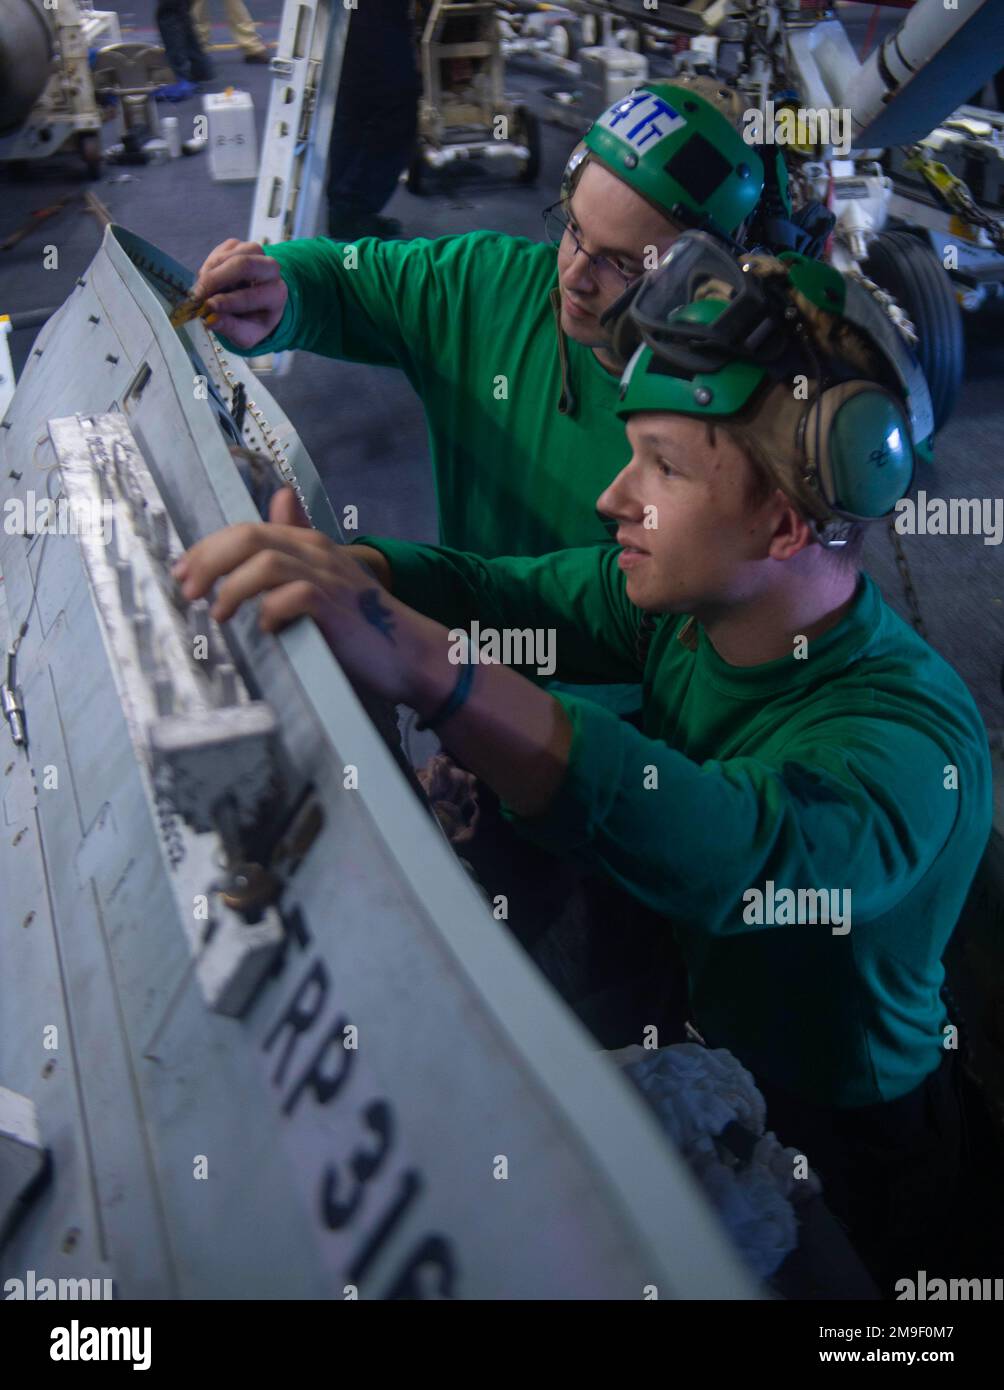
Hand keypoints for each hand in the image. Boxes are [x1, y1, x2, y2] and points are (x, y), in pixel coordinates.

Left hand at [172, 489, 434, 705]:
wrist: (408, 651)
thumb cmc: (360, 621)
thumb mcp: (325, 574)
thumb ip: (297, 542)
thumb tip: (279, 497)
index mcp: (309, 542)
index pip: (247, 530)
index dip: (207, 549)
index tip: (183, 573)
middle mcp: (317, 552)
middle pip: (248, 538)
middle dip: (208, 562)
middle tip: (188, 591)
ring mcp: (328, 577)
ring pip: (264, 564)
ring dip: (232, 589)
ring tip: (218, 614)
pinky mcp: (336, 607)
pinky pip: (292, 598)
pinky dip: (270, 612)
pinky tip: (264, 629)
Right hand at [193, 238, 288, 348]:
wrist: (254, 305)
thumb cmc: (251, 321)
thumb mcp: (245, 334)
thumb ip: (230, 328)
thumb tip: (210, 320)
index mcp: (277, 294)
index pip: (252, 295)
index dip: (228, 301)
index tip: (208, 307)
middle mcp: (271, 269)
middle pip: (243, 265)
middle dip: (215, 280)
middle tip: (197, 295)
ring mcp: (256, 253)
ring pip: (229, 255)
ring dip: (210, 273)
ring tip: (203, 291)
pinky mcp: (239, 246)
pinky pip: (219, 252)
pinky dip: (209, 267)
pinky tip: (209, 281)